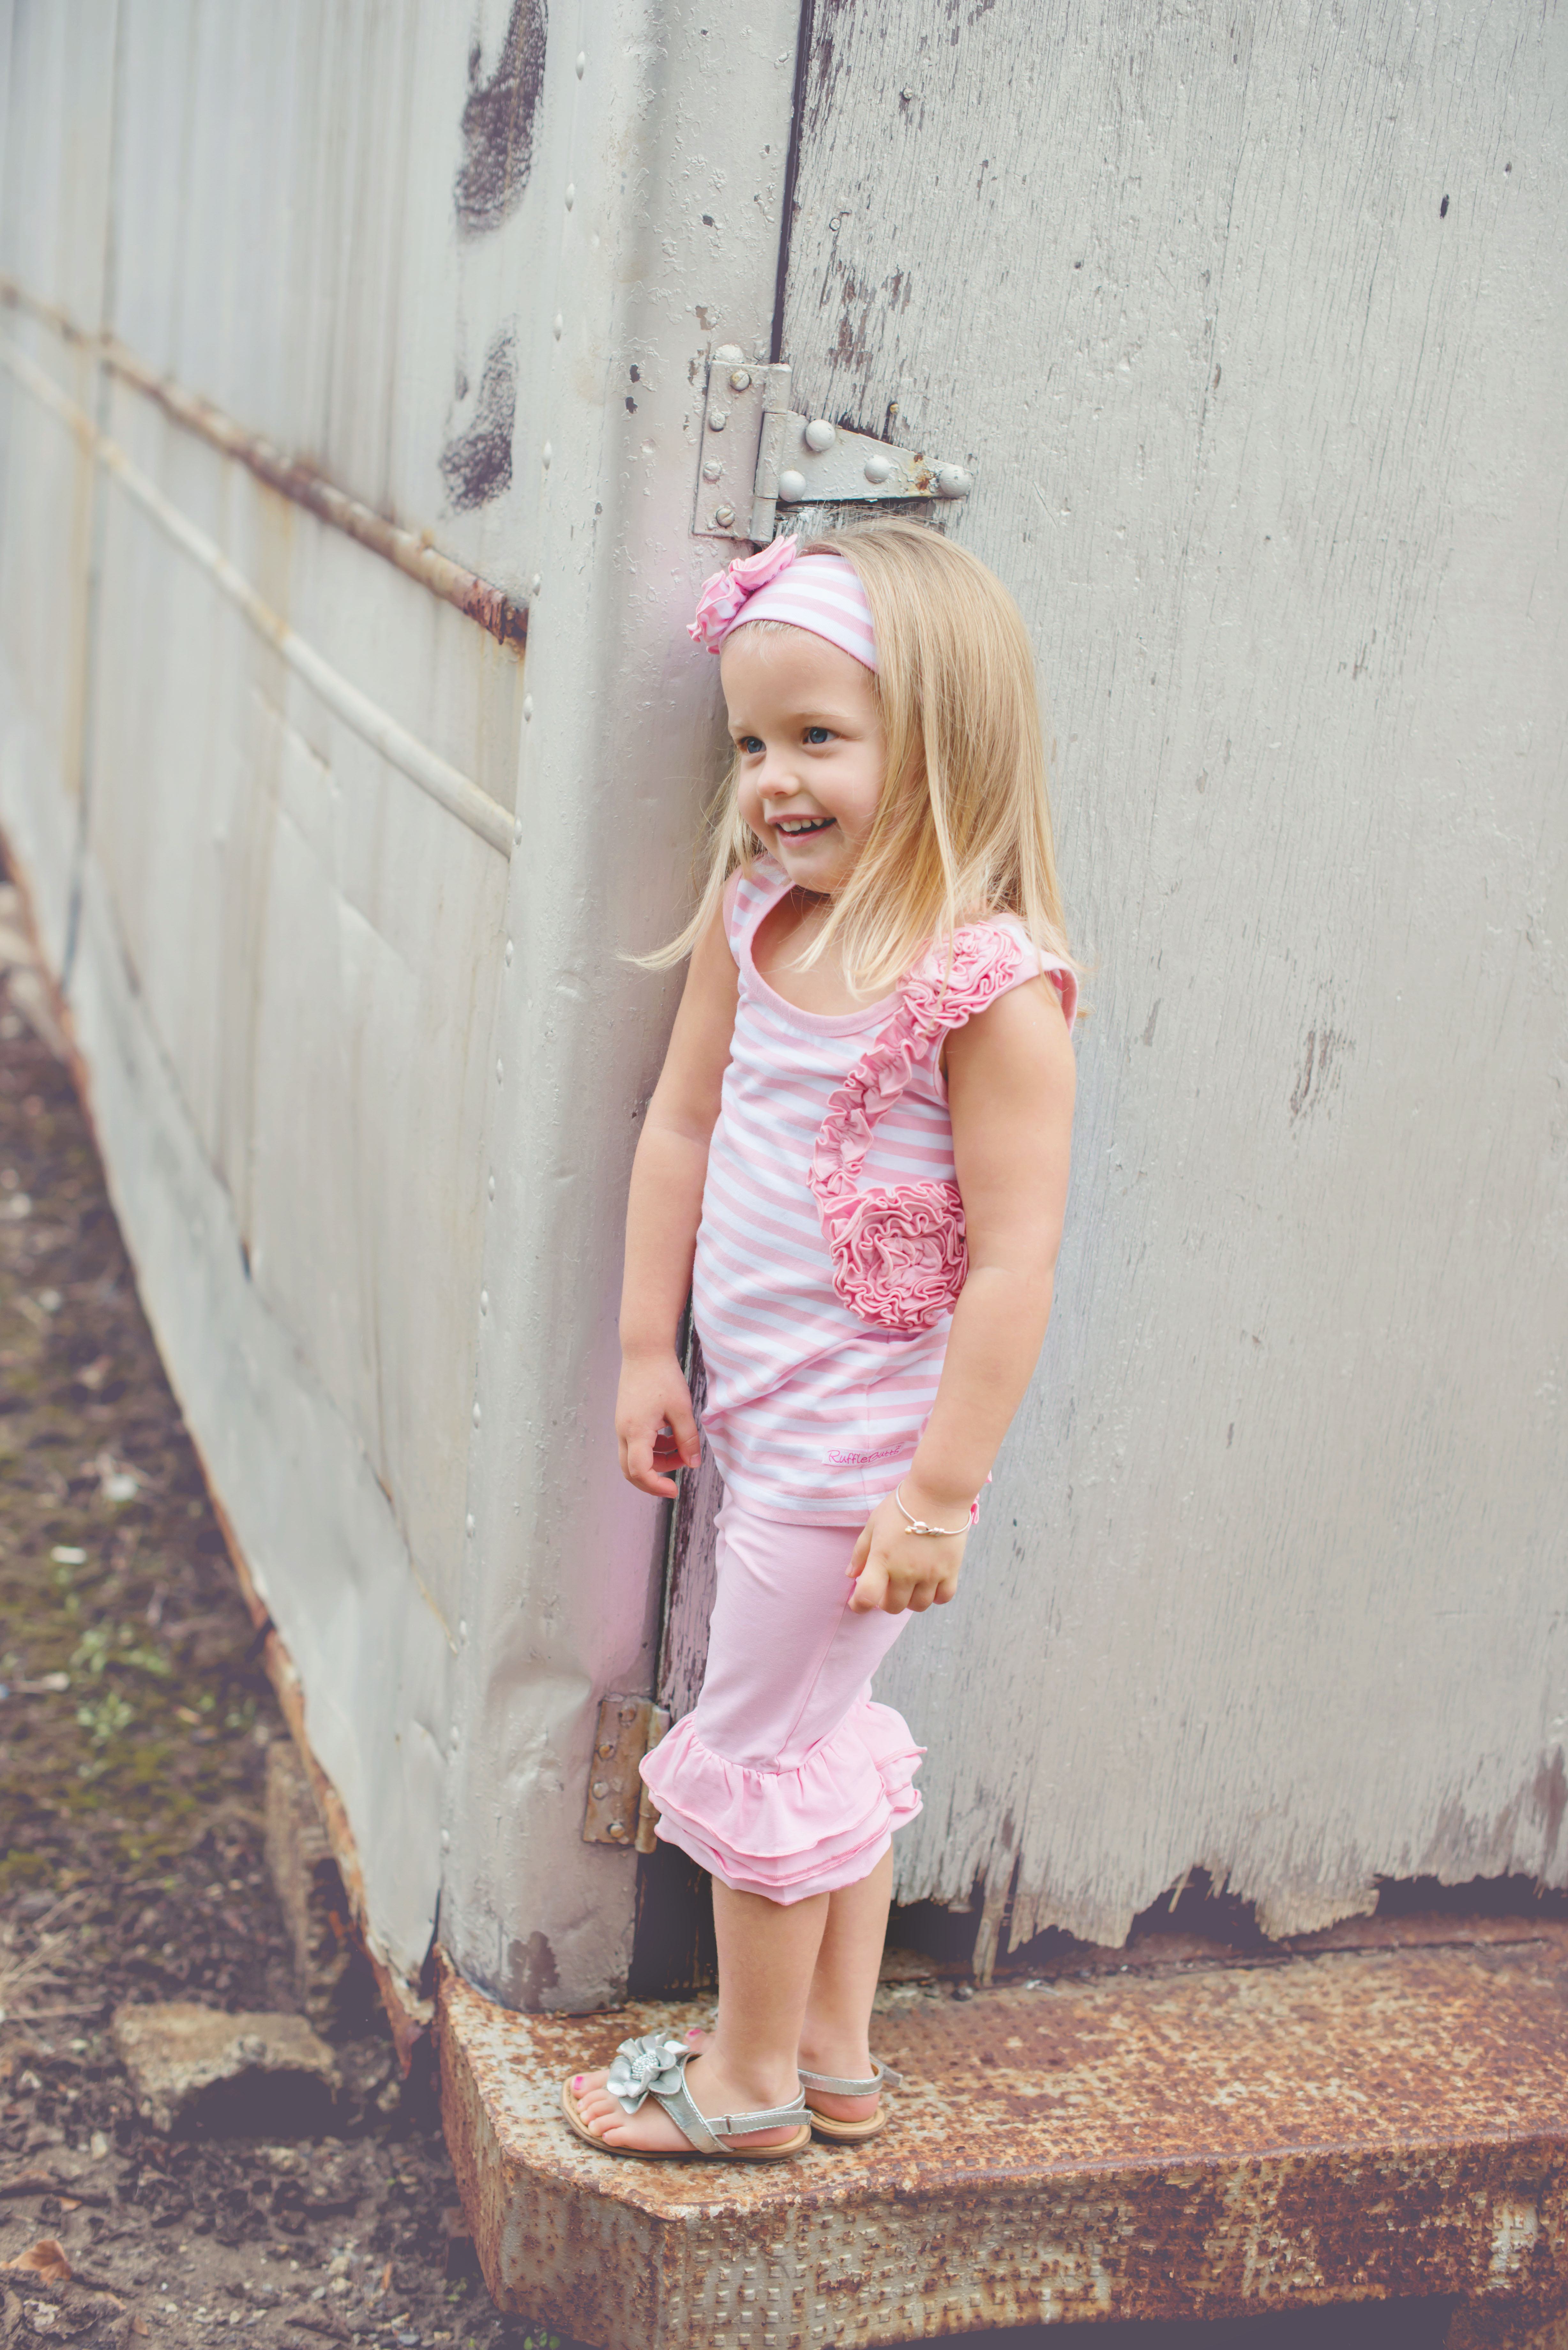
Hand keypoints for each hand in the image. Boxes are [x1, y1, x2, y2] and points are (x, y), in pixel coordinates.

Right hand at [616, 1351, 700, 1497]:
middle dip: (653, 1481)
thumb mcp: (682, 1408)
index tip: (675, 1491)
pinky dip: (654, 1449)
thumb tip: (693, 1464)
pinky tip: (672, 1436)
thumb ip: (688, 1438)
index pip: (640, 1471)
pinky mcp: (626, 1420)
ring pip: (635, 1458)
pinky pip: (637, 1445)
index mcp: (636, 1430)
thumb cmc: (663, 1376)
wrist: (645, 1351)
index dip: (656, 1486)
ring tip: (682, 1448)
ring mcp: (622, 1426)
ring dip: (658, 1461)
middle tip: (675, 1483)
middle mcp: (624, 1431)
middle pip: (631, 1471)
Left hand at [846, 1487, 967, 1615]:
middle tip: (887, 1587)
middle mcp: (906, 1572)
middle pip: (893, 1606)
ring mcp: (930, 1574)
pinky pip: (943, 1598)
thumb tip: (851, 1574)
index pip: (867, 1597)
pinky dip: (935, 1596)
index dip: (858, 1605)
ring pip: (918, 1606)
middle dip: (885, 1601)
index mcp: (882, 1560)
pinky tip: (929, 1583)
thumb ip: (861, 1552)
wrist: (937, 1493)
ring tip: (909, 1585)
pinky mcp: (950, 1570)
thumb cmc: (901, 1506)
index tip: (857, 1602)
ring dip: (910, 1600)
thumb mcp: (874, 1524)